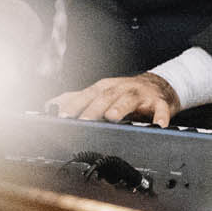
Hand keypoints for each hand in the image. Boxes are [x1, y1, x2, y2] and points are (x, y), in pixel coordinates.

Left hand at [46, 73, 180, 126]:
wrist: (159, 85)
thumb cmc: (125, 92)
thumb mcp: (101, 93)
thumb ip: (78, 99)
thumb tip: (51, 105)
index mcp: (104, 88)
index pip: (85, 95)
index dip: (73, 105)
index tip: (61, 116)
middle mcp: (120, 88)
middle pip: (105, 97)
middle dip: (93, 109)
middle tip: (83, 121)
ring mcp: (140, 94)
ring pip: (129, 99)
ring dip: (120, 107)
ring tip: (113, 117)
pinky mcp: (159, 102)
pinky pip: (160, 109)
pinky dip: (160, 116)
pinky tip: (158, 125)